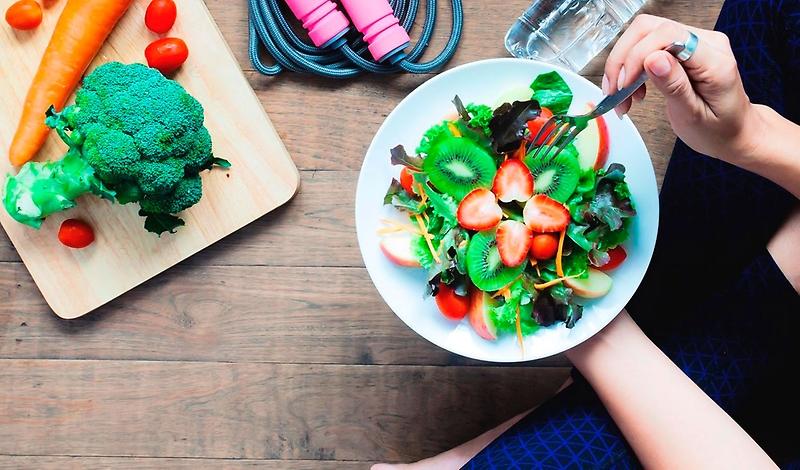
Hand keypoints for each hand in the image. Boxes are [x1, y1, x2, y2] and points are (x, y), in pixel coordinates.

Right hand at [603, 15, 760, 161]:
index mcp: (715, 61)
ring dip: (624, 64)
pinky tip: (632, 90)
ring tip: (623, 96)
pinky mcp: (683, 47)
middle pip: (650, 28)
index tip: (624, 85)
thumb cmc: (718, 129)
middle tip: (615, 90)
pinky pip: (647, 45)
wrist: (734, 132)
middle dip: (624, 59)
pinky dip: (631, 68)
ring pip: (643, 35)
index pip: (668, 35)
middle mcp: (706, 42)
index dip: (638, 55)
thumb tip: (653, 59)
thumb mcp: (694, 116)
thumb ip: (674, 86)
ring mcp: (695, 42)